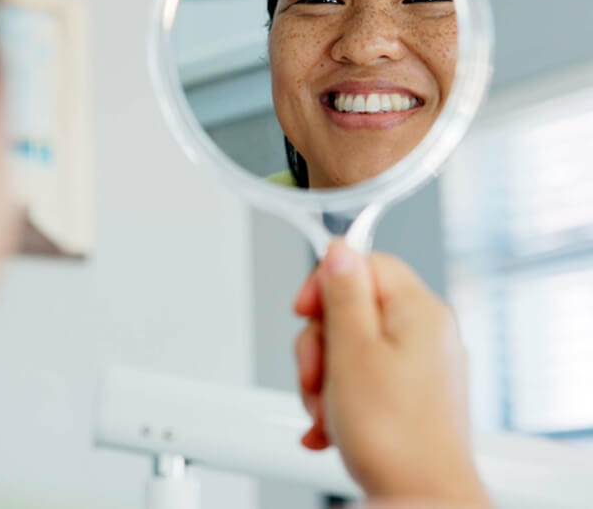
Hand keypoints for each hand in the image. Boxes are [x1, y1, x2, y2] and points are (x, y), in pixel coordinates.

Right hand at [293, 241, 488, 505]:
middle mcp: (427, 334)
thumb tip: (340, 248)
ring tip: (326, 412)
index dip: (326, 284)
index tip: (304, 313)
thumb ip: (344, 292)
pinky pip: (363, 381)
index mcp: (419, 311)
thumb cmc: (393, 435)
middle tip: (317, 377)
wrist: (422, 499)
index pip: (364, 263)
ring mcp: (420, 368)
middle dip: (319, 346)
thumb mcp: (352, 349)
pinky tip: (329, 428)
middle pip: (350, 309)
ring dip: (324, 381)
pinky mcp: (411, 398)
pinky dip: (339, 401)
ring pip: (350, 349)